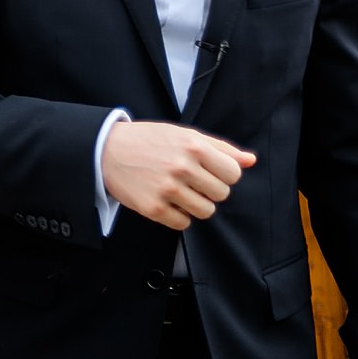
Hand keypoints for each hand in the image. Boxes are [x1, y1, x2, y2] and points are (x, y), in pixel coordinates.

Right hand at [102, 121, 255, 229]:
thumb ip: (220, 148)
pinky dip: (177, 215)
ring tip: (178, 191)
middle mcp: (182, 167)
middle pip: (221, 194)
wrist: (107, 150)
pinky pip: (183, 223)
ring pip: (205, 211)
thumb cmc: (149, 141)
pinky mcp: (154, 208)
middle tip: (190, 180)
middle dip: (209, 189)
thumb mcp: (185, 135)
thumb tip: (250, 160)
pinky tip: (165, 200)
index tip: (208, 171)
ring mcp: (167, 189)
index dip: (223, 174)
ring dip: (195, 204)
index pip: (233, 174)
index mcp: (193, 145)